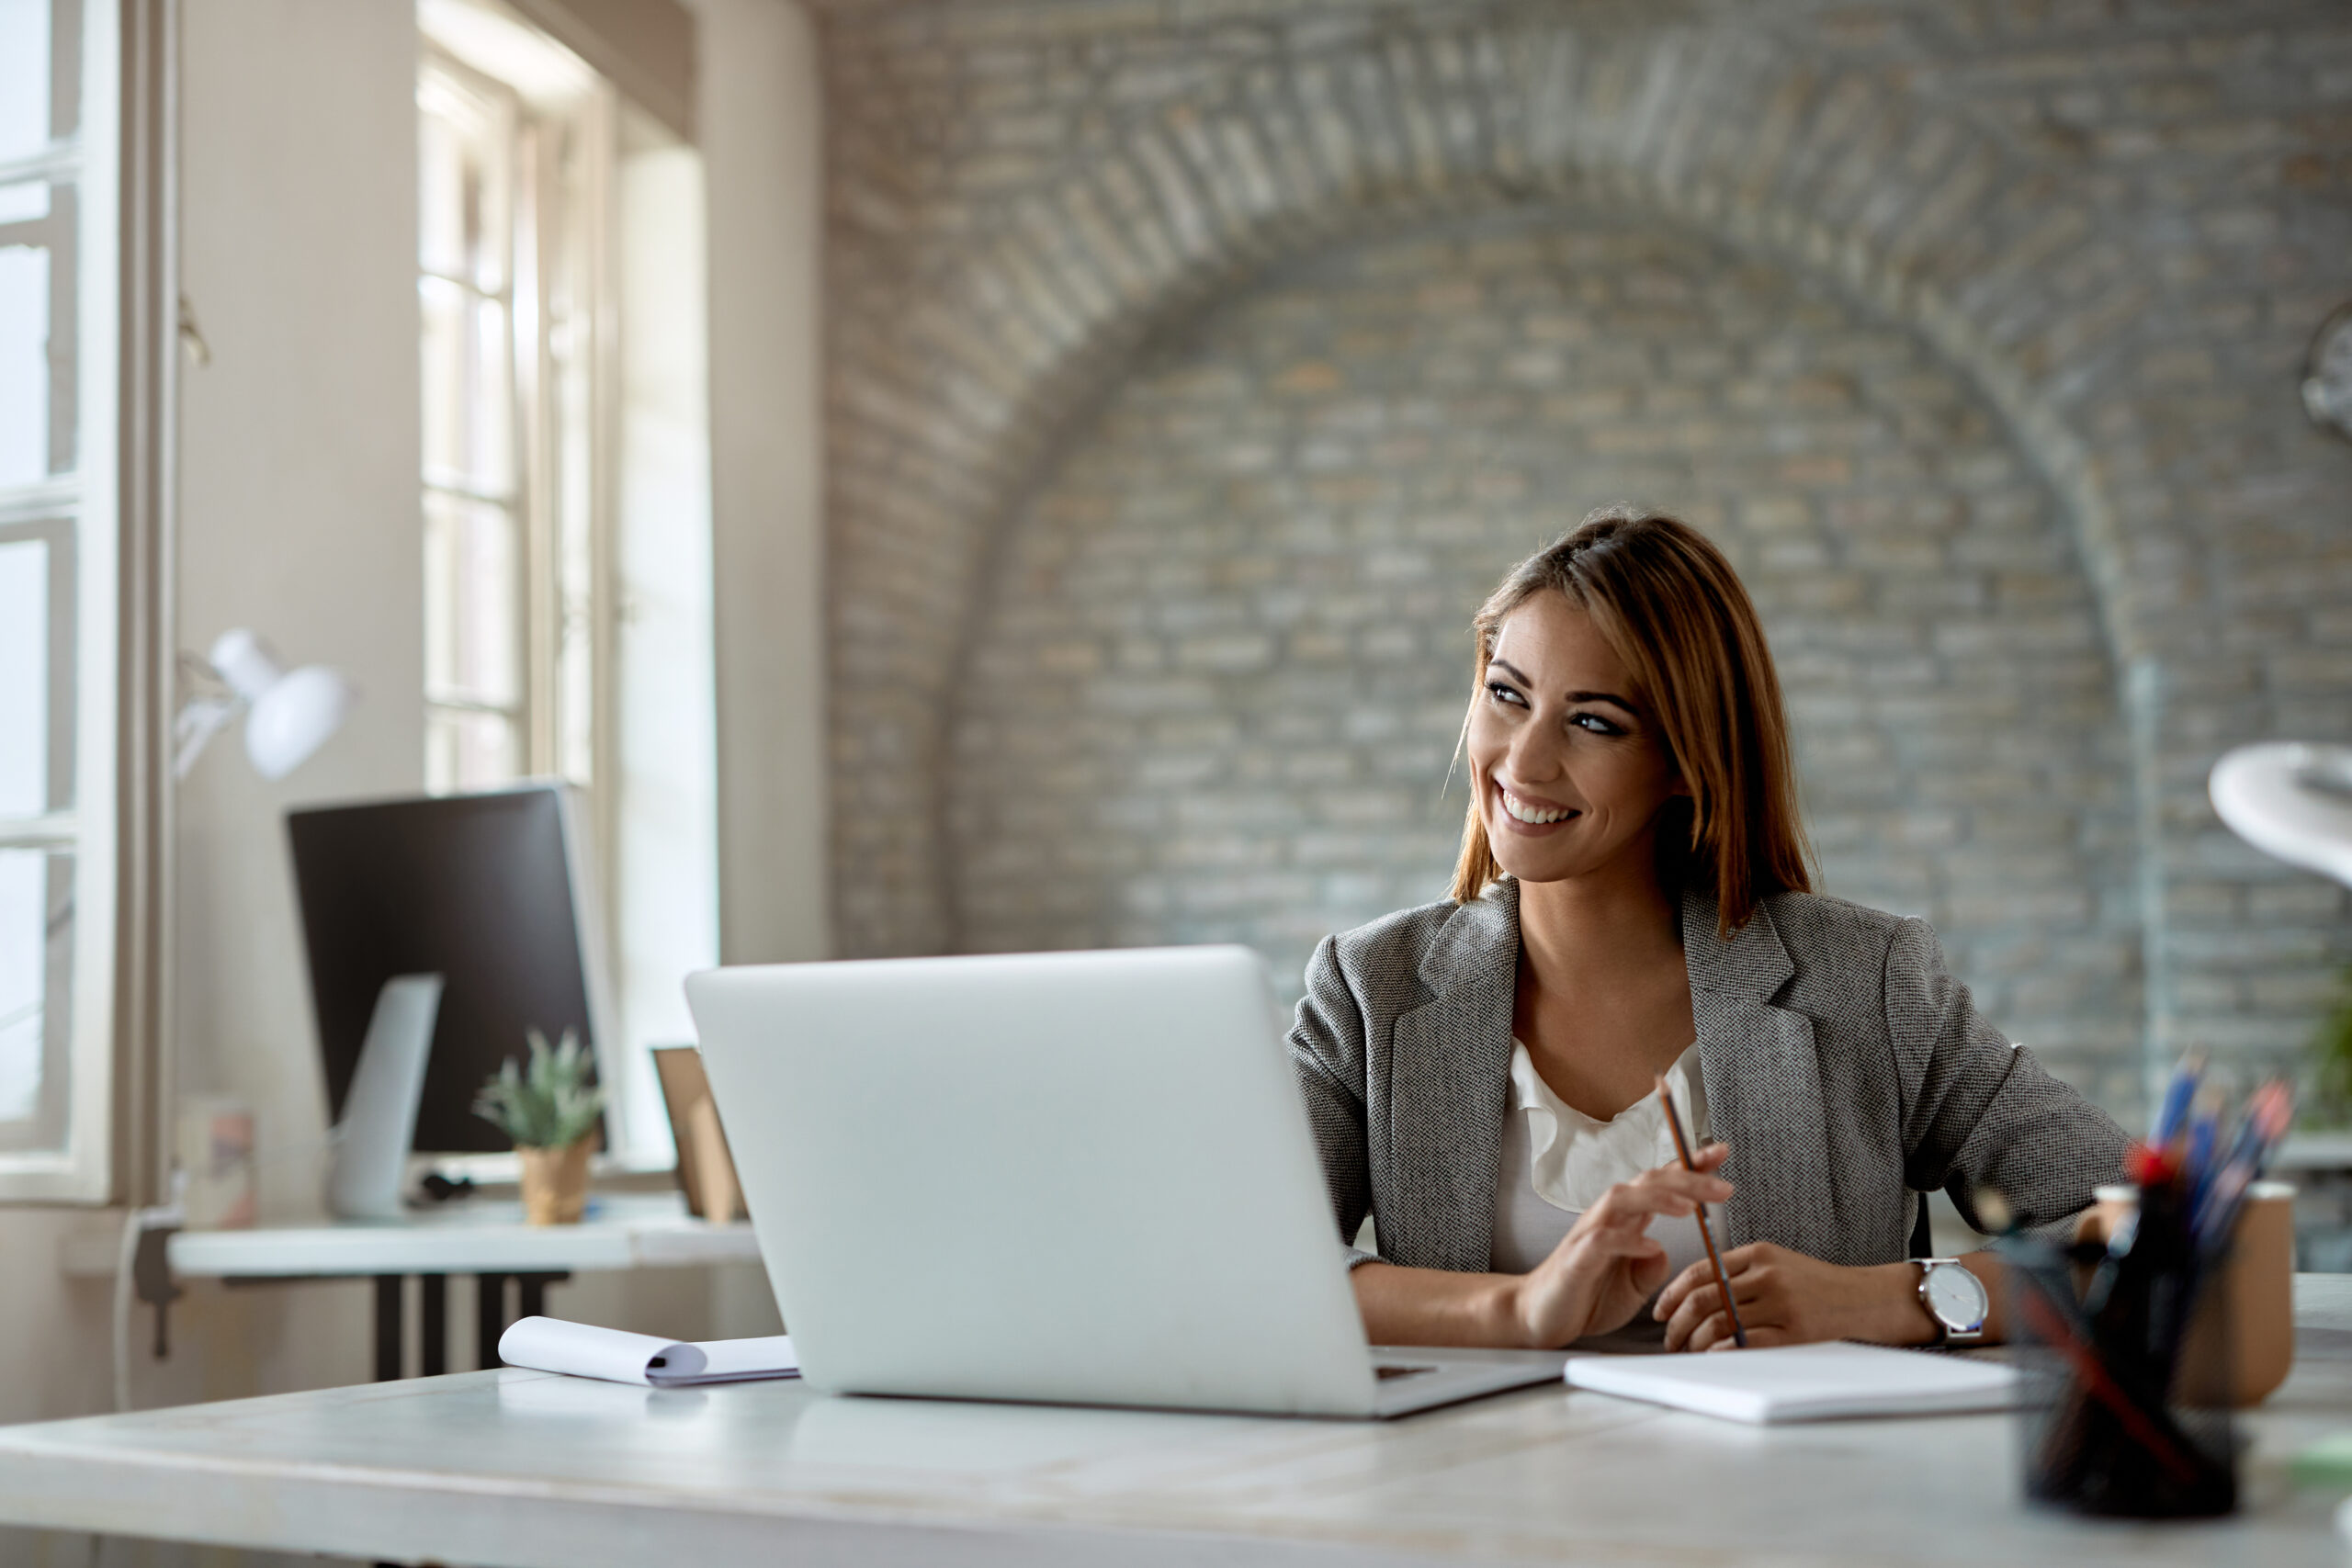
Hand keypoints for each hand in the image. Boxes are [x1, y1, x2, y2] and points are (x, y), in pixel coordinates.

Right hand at [1505, 1143, 1732, 1347]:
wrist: (1538, 1318)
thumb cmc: (1584, 1297)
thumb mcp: (1633, 1288)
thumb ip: (1651, 1268)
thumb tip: (1664, 1251)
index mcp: (1625, 1221)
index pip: (1661, 1183)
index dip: (1690, 1166)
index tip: (1721, 1152)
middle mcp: (1608, 1219)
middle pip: (1647, 1182)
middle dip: (1687, 1178)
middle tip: (1724, 1185)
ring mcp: (1589, 1235)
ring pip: (1622, 1198)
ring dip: (1658, 1198)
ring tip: (1690, 1206)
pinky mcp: (1575, 1259)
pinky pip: (1602, 1240)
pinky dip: (1628, 1240)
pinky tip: (1651, 1246)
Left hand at [1653, 1243, 1932, 1351]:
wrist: (1864, 1298)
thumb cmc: (1816, 1284)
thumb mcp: (1778, 1263)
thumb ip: (1739, 1272)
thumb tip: (1694, 1294)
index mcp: (1758, 1254)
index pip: (1701, 1270)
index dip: (1673, 1293)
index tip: (1660, 1311)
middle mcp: (1766, 1275)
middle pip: (1704, 1298)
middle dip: (1677, 1323)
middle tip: (1669, 1339)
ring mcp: (1780, 1302)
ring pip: (1719, 1322)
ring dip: (1695, 1342)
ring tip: (1689, 1353)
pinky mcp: (1794, 1331)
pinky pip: (1744, 1343)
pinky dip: (1720, 1352)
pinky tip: (1712, 1358)